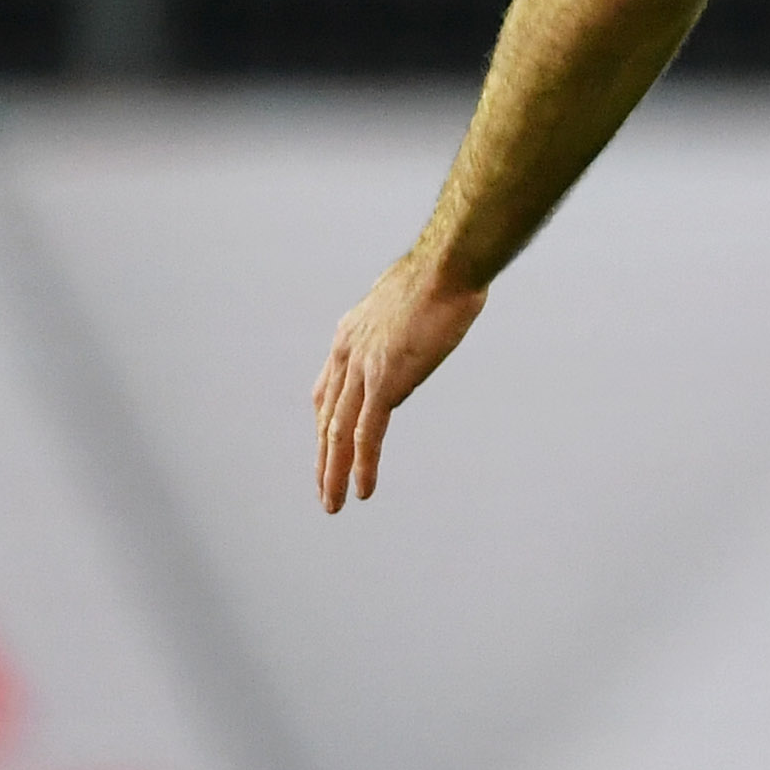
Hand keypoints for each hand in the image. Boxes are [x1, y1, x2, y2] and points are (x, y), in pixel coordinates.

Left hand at [310, 247, 485, 512]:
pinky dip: (361, 465)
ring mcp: (363, 368)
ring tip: (333, 503)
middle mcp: (348, 353)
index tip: (325, 444)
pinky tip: (361, 490)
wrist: (447, 267)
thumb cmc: (442, 273)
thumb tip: (414, 332)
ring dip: (334, 472)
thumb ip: (403, 322)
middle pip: (326, 416)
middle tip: (323, 488)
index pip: (328, 387)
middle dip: (323, 456)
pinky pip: (366, 434)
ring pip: (338, 432)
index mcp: (351, 332)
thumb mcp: (411, 299)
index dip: (326, 421)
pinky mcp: (385, 382)